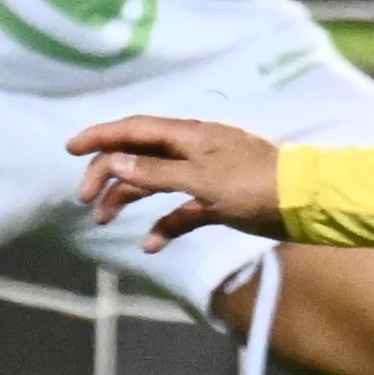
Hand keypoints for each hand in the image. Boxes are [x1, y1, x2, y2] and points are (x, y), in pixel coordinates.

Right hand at [66, 115, 286, 250]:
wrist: (303, 203)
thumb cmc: (255, 183)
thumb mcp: (203, 178)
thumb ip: (158, 173)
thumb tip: (115, 162)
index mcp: (189, 135)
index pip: (135, 130)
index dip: (101, 136)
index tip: (71, 149)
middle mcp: (192, 151)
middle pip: (139, 156)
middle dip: (108, 174)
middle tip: (85, 200)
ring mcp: (204, 175)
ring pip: (154, 183)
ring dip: (128, 199)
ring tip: (104, 221)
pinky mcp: (216, 201)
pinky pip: (180, 211)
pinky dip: (164, 225)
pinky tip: (152, 245)